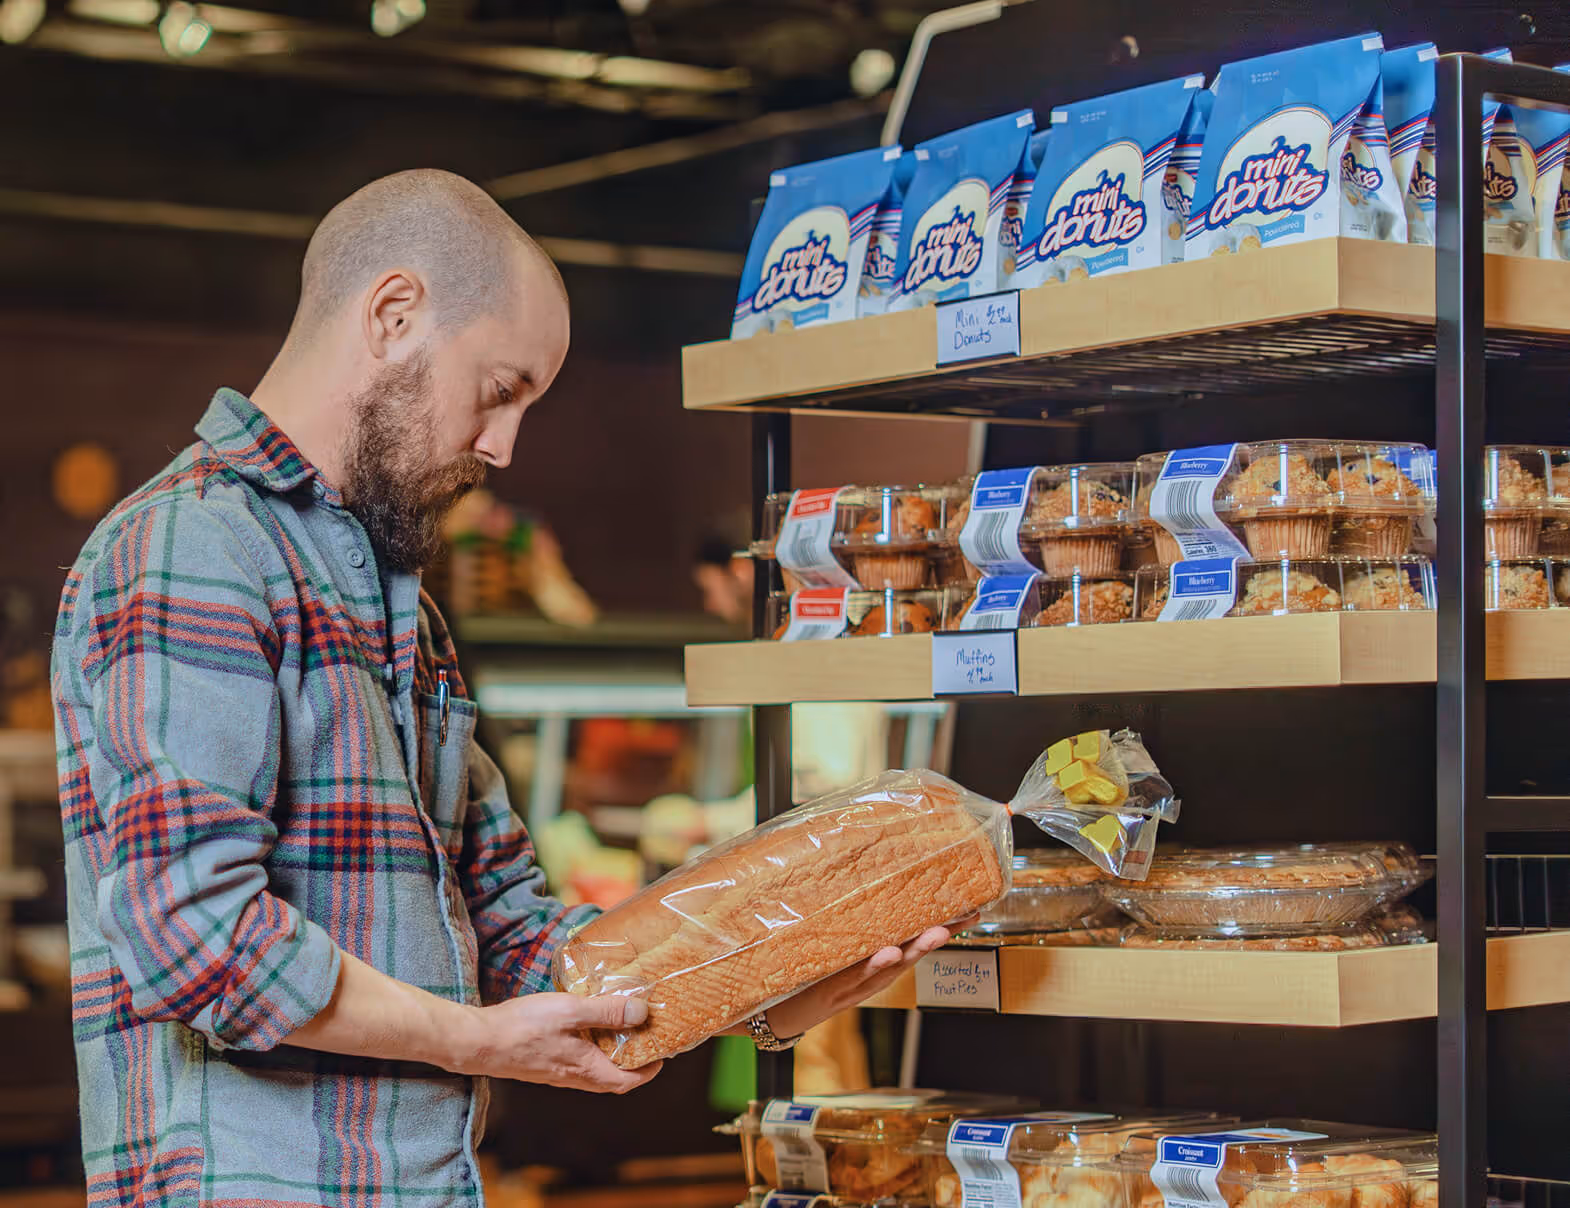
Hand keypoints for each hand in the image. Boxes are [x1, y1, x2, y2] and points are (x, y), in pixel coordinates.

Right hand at [452, 992, 661, 1093]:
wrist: (477, 1041)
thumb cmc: (522, 1028)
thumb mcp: (570, 1011)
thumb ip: (606, 1012)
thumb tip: (641, 1013)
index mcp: (586, 1069)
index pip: (628, 1081)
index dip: (650, 1070)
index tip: (663, 1052)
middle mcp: (574, 1078)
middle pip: (613, 1078)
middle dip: (634, 1061)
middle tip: (645, 1036)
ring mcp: (557, 1072)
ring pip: (595, 1069)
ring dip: (611, 1053)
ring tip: (619, 1025)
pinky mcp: (544, 1063)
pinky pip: (577, 1060)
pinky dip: (590, 1046)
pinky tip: (585, 1024)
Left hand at [762, 916, 978, 1040]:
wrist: (774, 1012)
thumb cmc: (806, 973)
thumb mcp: (835, 947)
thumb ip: (852, 922)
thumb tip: (860, 878)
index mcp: (876, 958)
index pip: (916, 936)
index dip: (946, 923)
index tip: (973, 907)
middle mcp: (873, 972)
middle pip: (914, 951)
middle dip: (941, 934)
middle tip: (968, 915)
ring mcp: (856, 983)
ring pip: (892, 965)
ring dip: (916, 949)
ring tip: (937, 932)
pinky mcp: (833, 990)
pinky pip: (856, 976)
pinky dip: (874, 966)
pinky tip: (888, 952)